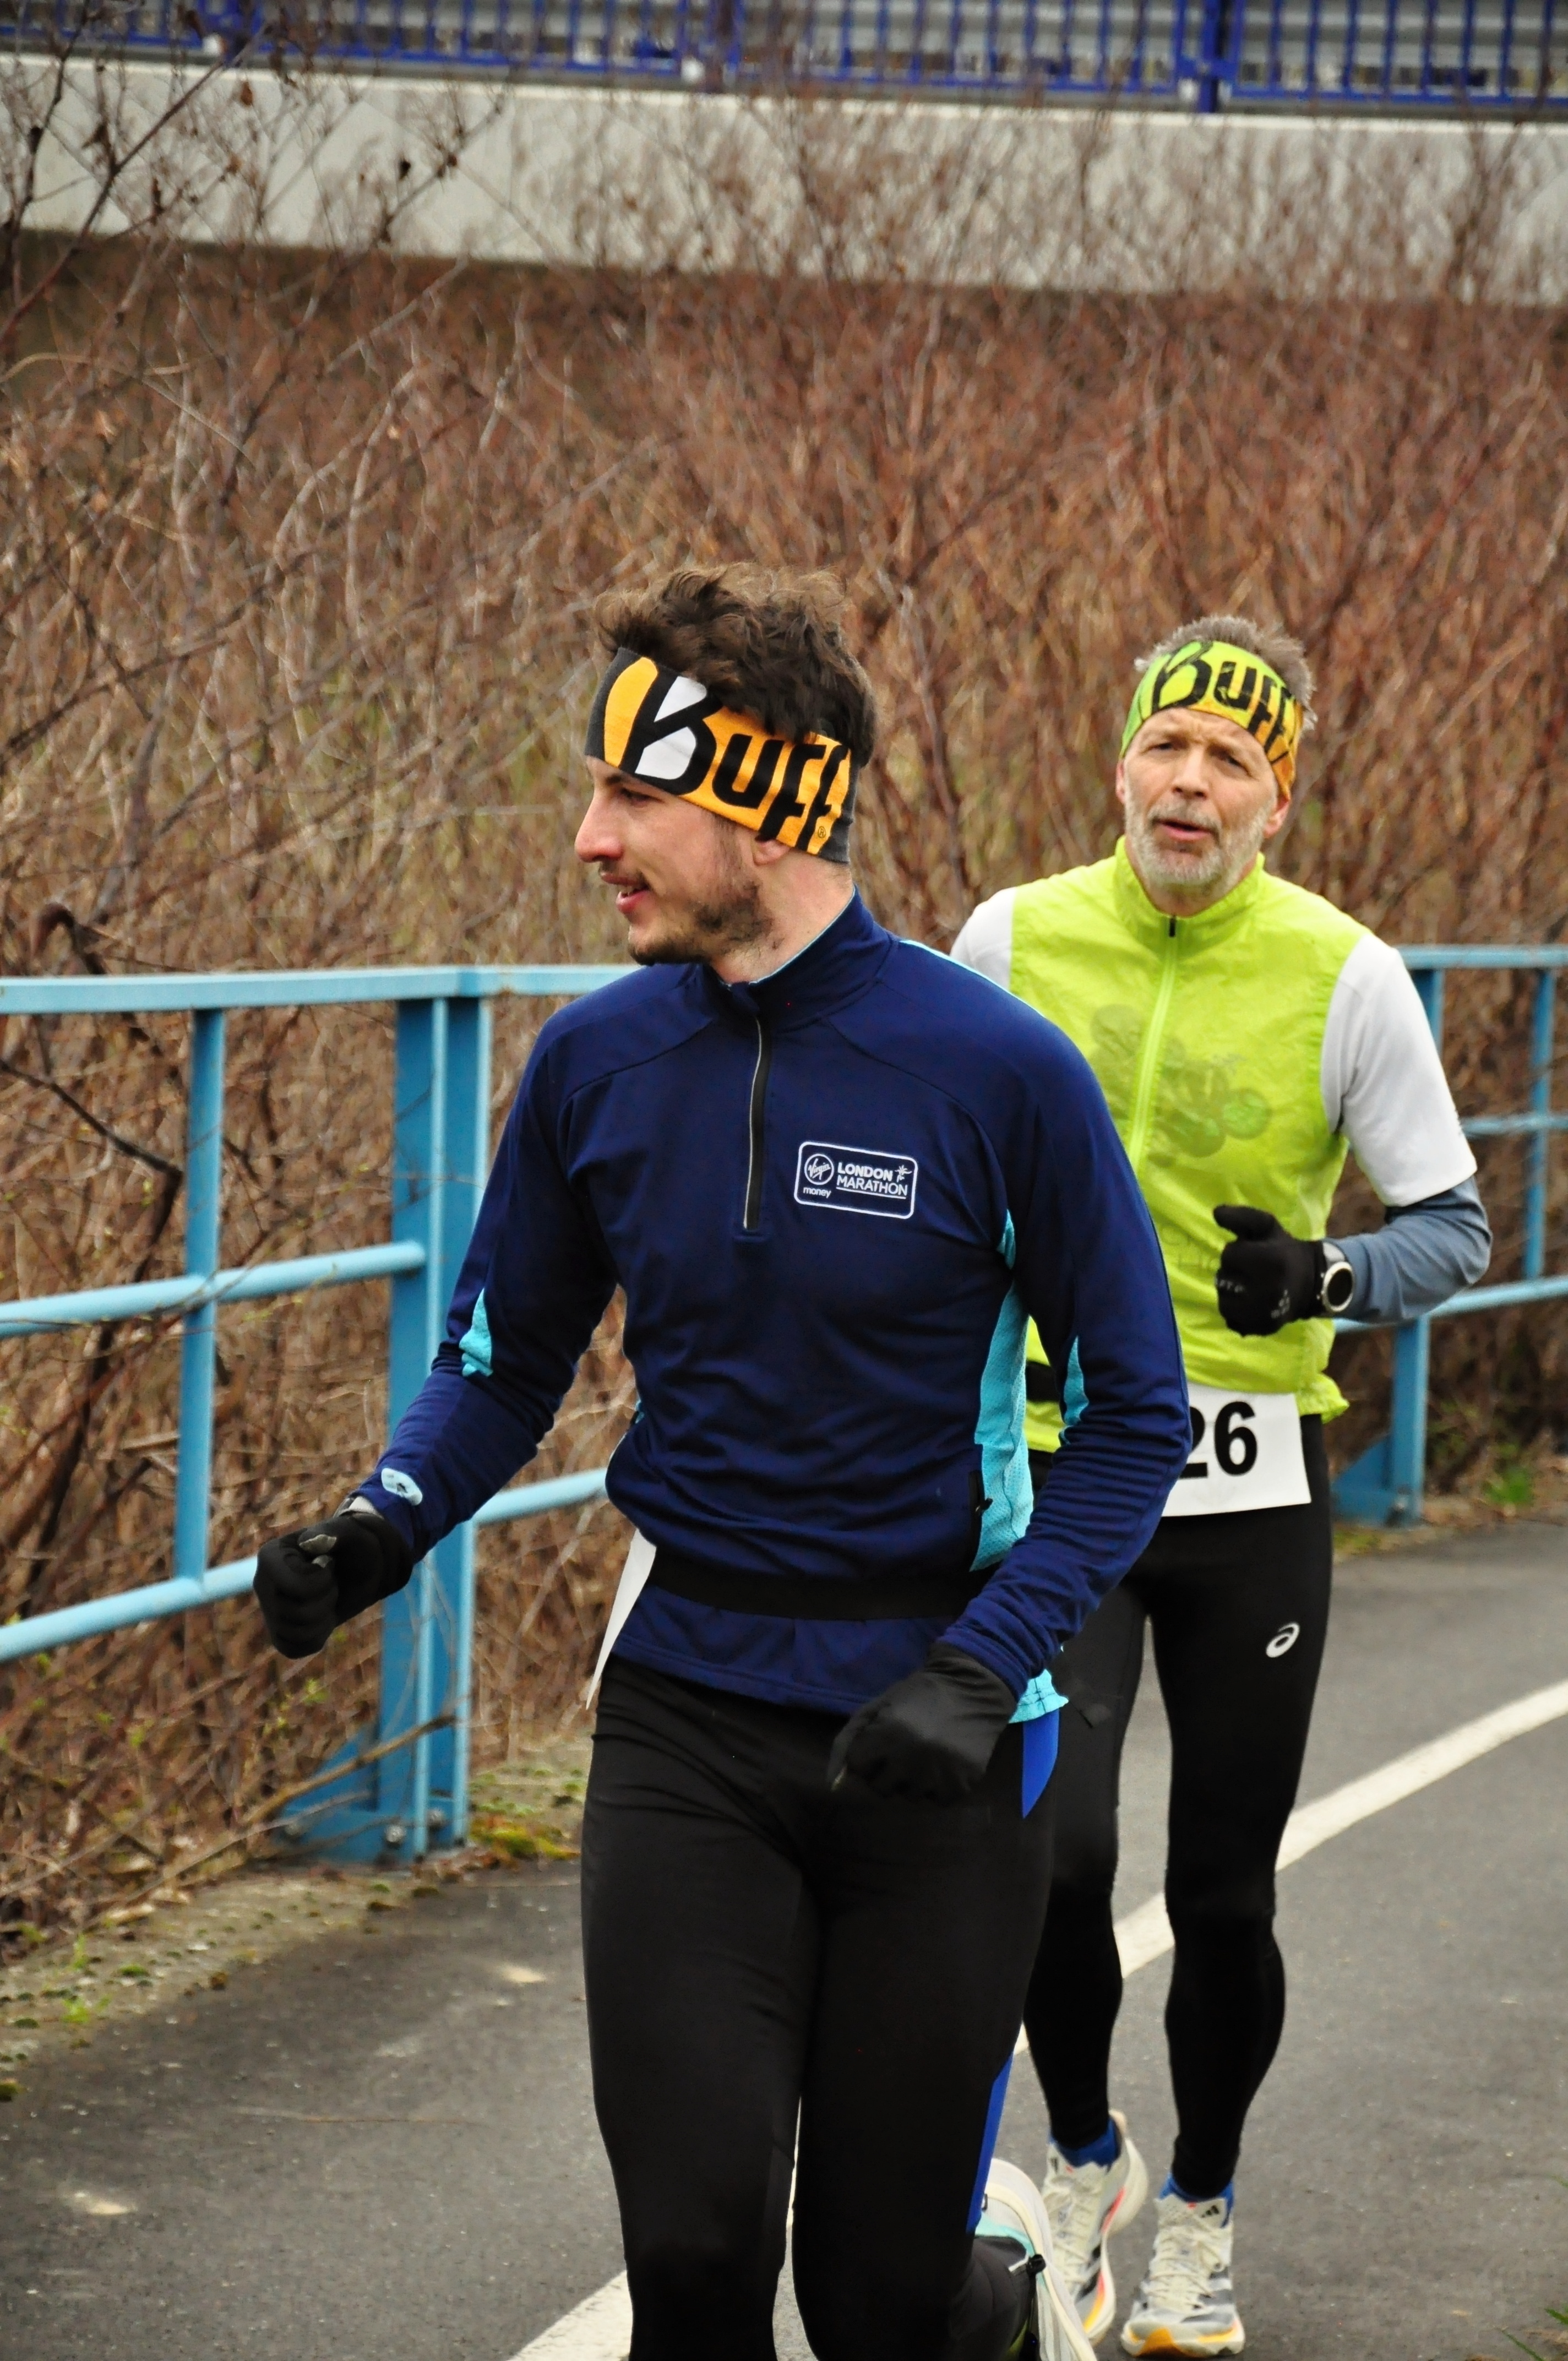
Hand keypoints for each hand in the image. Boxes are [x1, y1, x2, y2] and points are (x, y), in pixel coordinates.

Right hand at [253, 1504, 412, 1658]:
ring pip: (297, 1634)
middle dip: (326, 1599)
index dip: (321, 1581)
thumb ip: (334, 1533)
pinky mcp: (278, 1632)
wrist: (360, 1568)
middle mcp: (261, 1583)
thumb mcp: (353, 1534)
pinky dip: (317, 1637)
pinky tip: (323, 1617)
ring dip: (324, 1617)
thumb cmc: (354, 1546)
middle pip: (296, 1614)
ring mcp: (268, 1609)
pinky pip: (295, 1649)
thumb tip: (310, 1541)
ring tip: (327, 1596)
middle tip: (331, 1581)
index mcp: (270, 1556)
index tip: (328, 1563)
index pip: (295, 1587)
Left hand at [826, 1644, 1016, 1803]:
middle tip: (904, 1750)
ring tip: (926, 1754)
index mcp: (886, 1734)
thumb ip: (847, 1742)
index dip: (868, 1754)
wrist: (973, 1689)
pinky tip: (944, 1763)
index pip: (858, 1767)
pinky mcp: (960, 1786)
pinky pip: (936, 1801)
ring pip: (909, 1797)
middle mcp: (910, 1759)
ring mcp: (937, 1775)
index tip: (882, 1740)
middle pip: (880, 1789)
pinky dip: (938, 1787)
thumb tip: (832, 1784)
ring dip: (913, 1780)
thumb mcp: (877, 1707)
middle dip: (886, 1772)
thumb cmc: (918, 1694)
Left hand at [1213, 1205, 1322, 1336]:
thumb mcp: (1266, 1226)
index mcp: (1271, 1262)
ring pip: (1224, 1301)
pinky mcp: (1260, 1328)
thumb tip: (1216, 1213)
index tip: (1254, 1254)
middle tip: (1253, 1272)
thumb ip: (1241, 1217)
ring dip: (1231, 1293)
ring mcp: (1264, 1313)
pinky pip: (1231, 1320)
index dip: (1238, 1253)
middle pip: (1223, 1279)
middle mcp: (1267, 1291)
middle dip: (1233, 1273)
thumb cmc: (1283, 1251)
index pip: (1229, 1255)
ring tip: (1250, 1287)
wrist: (1311, 1283)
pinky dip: (1236, 1311)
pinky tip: (1250, 1303)